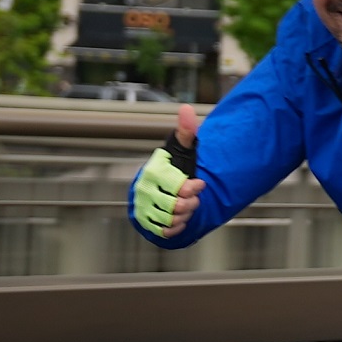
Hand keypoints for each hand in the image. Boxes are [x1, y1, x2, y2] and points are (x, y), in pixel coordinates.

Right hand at [132, 102, 203, 238]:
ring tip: (186, 207)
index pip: (178, 186)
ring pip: (173, 220)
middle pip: (177, 206)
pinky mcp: (145, 223)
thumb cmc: (172, 167)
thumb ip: (186, 131)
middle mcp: (144, 190)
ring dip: (185, 215)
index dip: (193, 188)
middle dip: (191, 203)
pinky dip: (177, 227)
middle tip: (193, 198)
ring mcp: (142, 207)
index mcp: (153, 172)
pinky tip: (179, 218)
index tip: (199, 184)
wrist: (159, 188)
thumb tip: (187, 109)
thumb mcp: (181, 148)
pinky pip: (166, 232)